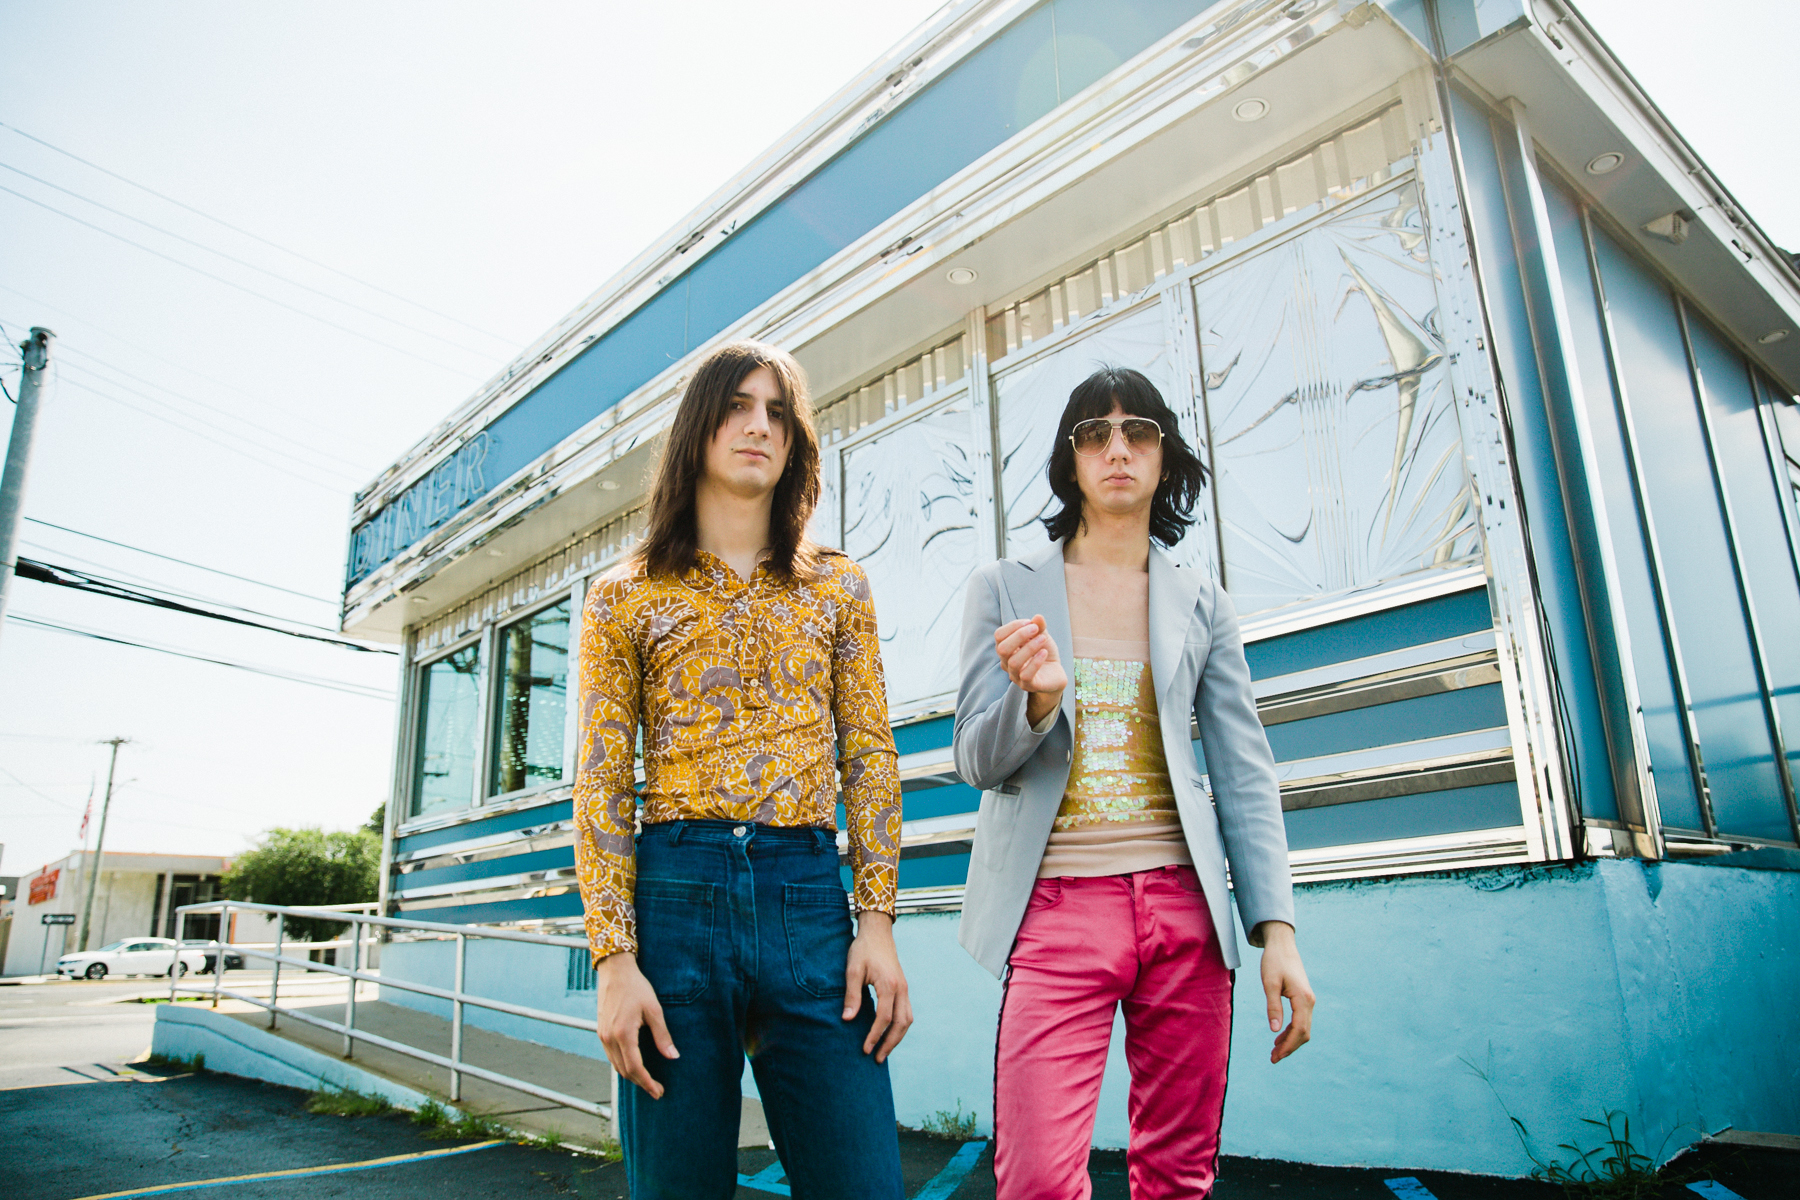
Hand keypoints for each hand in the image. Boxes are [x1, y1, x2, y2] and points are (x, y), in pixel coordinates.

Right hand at [595, 953, 677, 1098]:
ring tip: (647, 1080)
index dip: (647, 1083)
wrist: (615, 971)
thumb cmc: (636, 987)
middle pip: (624, 1071)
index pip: (635, 1068)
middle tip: (657, 1089)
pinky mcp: (600, 1031)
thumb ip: (662, 1035)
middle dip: (641, 1083)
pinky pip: (611, 1056)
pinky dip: (622, 1065)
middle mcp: (609, 1038)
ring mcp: (602, 1035)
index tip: (658, 1092)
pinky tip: (634, 1064)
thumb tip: (673, 1056)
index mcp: (623, 1034)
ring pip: (616, 1065)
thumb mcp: (654, 1010)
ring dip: (631, 1076)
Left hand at [843, 911, 912, 1062]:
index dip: (875, 1035)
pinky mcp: (903, 988)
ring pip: (907, 1020)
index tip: (865, 1049)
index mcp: (889, 985)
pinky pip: (906, 1013)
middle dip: (889, 1043)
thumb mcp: (853, 970)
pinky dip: (899, 1027)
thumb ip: (851, 995)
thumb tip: (847, 1019)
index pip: (884, 1018)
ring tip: (883, 1051)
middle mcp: (902, 989)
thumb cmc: (863, 950)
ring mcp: (905, 989)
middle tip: (876, 1058)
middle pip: (901, 1024)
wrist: (877, 933)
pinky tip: (888, 1034)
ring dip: (897, 1038)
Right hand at [994, 616, 1067, 726]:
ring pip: (1014, 662)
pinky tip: (1044, 653)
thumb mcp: (1042, 636)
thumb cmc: (1043, 653)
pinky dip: (1036, 662)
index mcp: (1007, 649)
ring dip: (1030, 647)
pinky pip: (1026, 675)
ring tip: (1043, 639)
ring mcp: (1016, 676)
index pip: (999, 636)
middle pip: (1002, 649)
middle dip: (1019, 635)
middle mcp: (1007, 663)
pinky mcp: (1028, 685)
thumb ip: (1039, 627)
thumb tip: (1038, 617)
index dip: (1013, 626)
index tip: (1030, 622)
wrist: (1055, 674)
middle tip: (1036, 629)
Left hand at [1255, 921, 1314, 1063]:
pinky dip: (1291, 1031)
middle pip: (1304, 1033)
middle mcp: (1309, 1001)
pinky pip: (1301, 1020)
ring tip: (1275, 1051)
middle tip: (1273, 1058)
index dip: (1288, 1045)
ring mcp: (1308, 1000)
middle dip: (1290, 1047)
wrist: (1282, 945)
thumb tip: (1274, 1030)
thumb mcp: (1269, 984)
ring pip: (1303, 1028)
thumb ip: (1273, 1006)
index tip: (1275, 1056)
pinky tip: (1279, 1036)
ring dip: (1291, 1041)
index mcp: (1303, 999)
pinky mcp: (1303, 999)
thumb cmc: (1274, 962)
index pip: (1299, 1030)